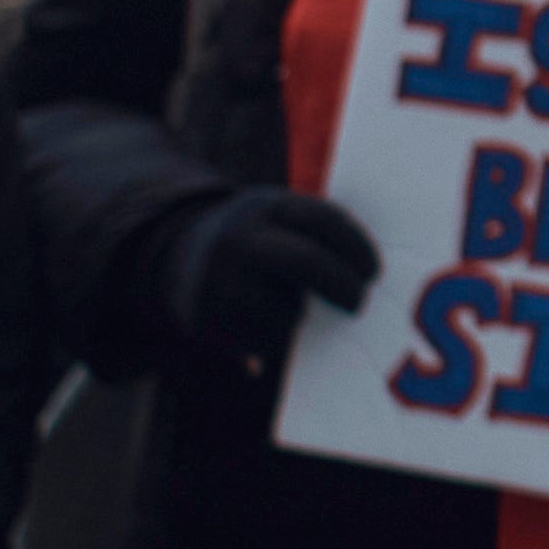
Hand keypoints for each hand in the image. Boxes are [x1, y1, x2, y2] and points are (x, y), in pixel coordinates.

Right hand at [154, 188, 381, 358]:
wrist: (175, 250)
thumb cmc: (254, 236)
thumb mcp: (278, 216)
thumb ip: (318, 234)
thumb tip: (369, 277)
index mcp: (266, 207)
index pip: (323, 220)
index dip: (357, 248)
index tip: (373, 272)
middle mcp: (241, 238)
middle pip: (307, 262)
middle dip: (344, 287)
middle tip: (359, 303)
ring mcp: (221, 278)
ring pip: (288, 312)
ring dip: (298, 315)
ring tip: (285, 304)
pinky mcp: (206, 316)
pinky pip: (262, 341)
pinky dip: (272, 338)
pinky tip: (259, 321)